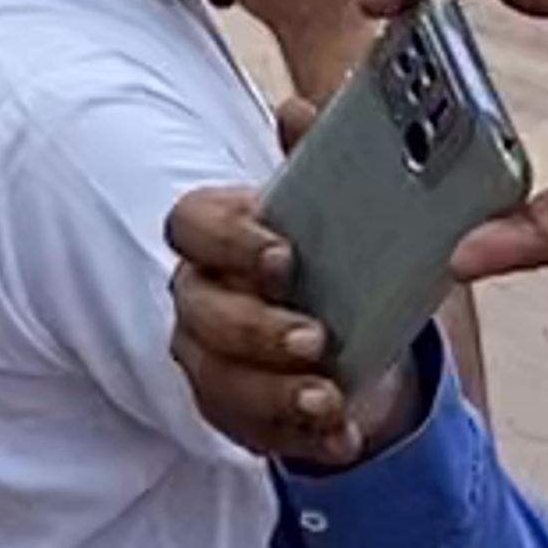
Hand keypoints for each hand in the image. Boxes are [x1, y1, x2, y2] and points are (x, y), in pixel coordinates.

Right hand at [165, 178, 423, 473]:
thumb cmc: (332, 256)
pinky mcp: (233, 413)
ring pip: (219, 380)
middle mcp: (197, 295)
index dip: (232, 241)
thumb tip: (301, 109)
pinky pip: (253, 433)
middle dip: (256, 328)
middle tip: (313, 338)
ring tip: (329, 398)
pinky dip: (300, 438)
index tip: (286, 256)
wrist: (356, 332)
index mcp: (214, 232)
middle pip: (201, 312)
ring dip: (275, 393)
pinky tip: (342, 435)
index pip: (191, 225)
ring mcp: (208, 359)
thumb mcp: (336, 207)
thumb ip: (318, 157)